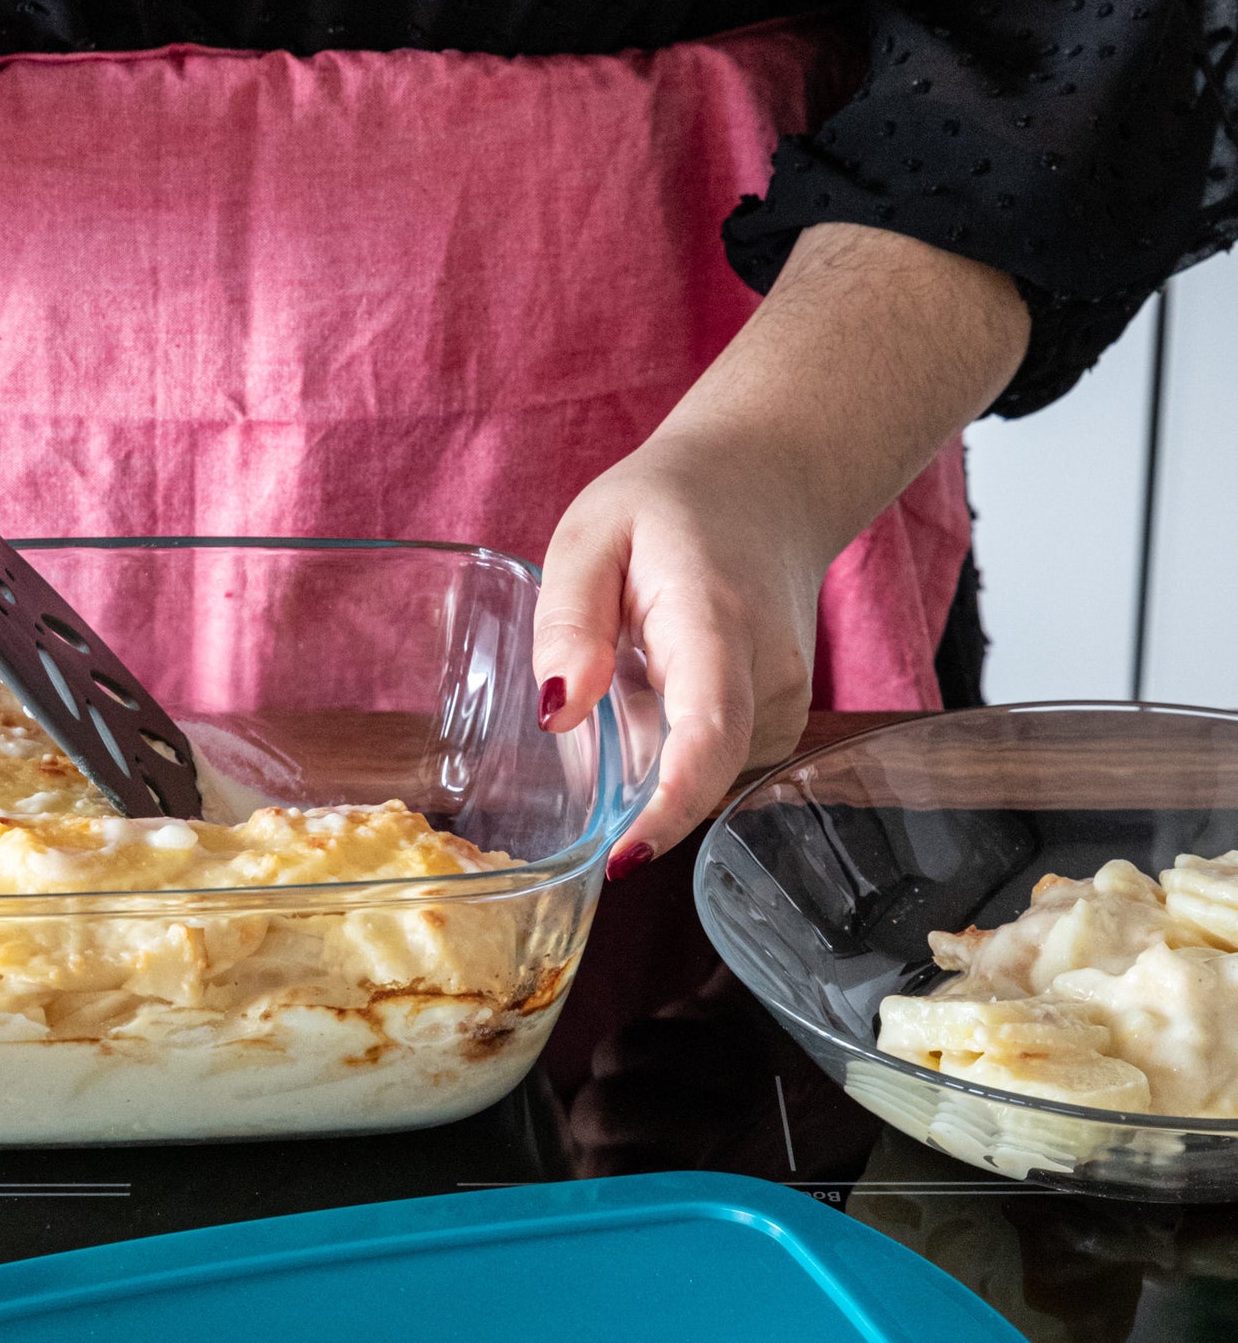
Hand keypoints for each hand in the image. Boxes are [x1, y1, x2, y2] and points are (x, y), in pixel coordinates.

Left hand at [536, 425, 829, 864]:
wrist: (765, 482)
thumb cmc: (667, 507)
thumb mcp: (590, 536)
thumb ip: (569, 620)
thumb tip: (557, 715)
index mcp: (717, 624)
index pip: (708, 736)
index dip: (668, 809)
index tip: (623, 860)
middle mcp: (769, 675)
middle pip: (698, 773)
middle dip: (628, 780)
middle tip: (591, 697)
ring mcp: (786, 703)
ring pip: (697, 773)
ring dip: (644, 748)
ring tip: (631, 659)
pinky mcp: (779, 721)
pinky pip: (707, 761)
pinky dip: (665, 740)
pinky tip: (654, 678)